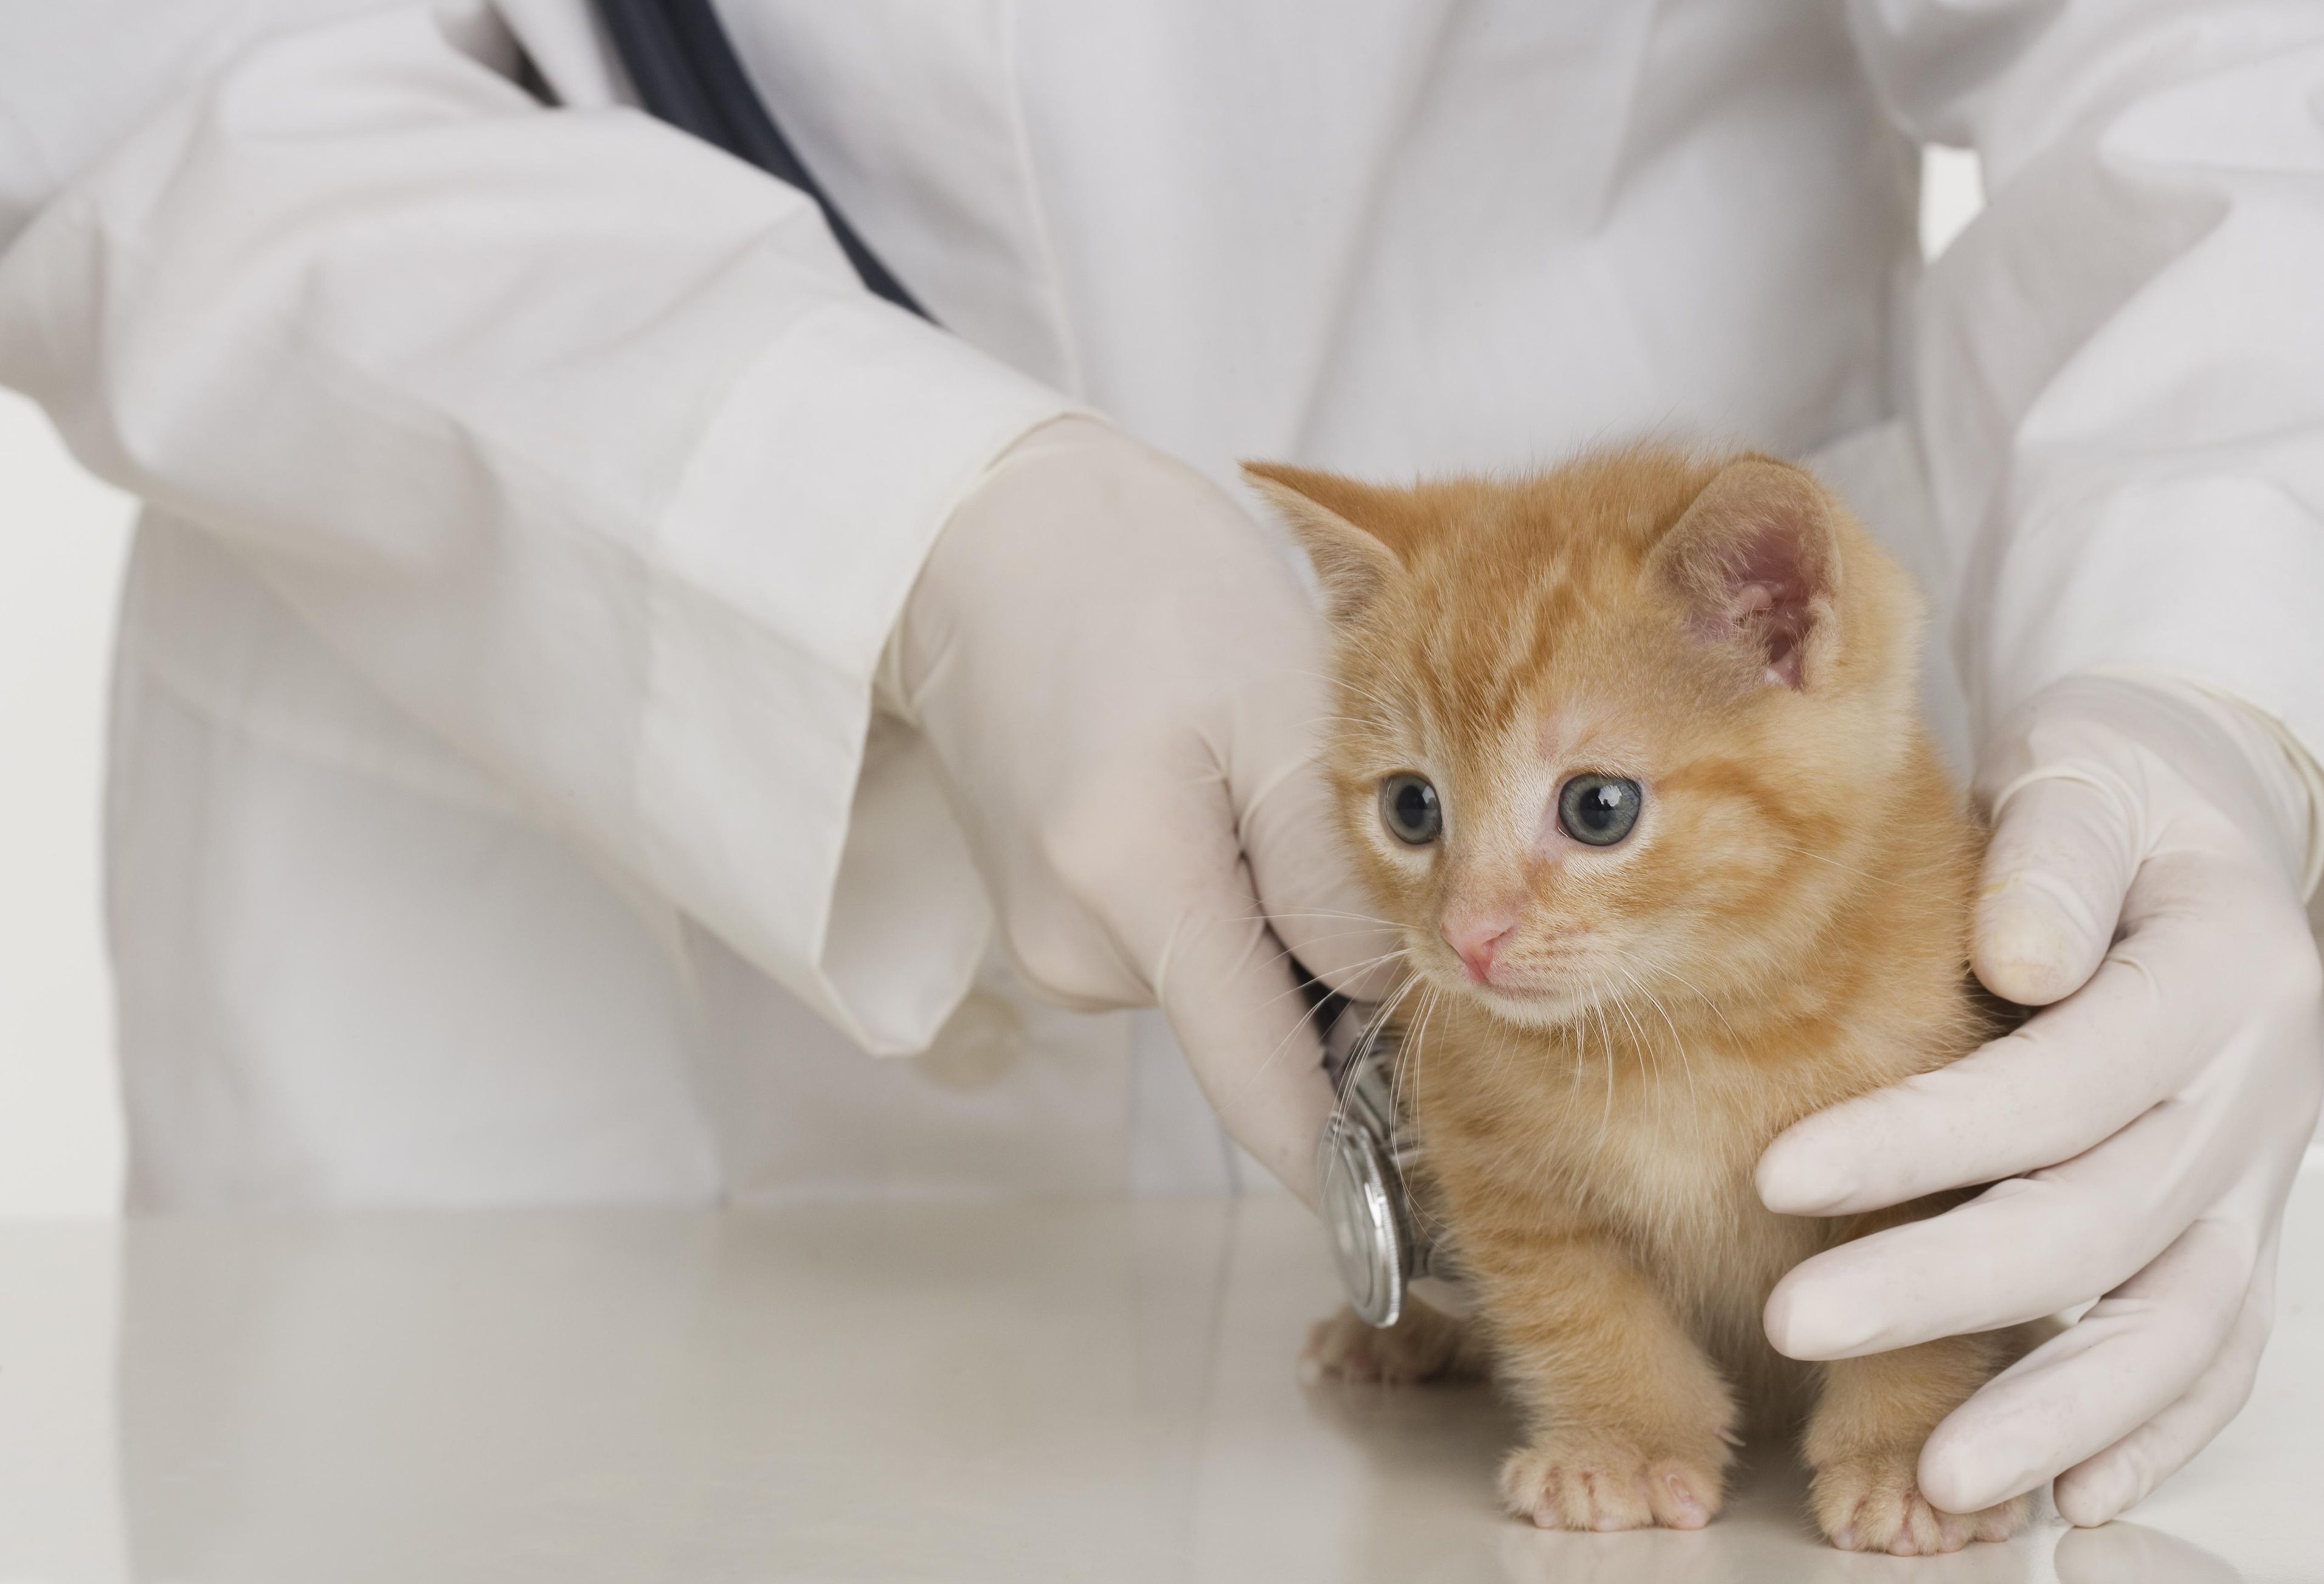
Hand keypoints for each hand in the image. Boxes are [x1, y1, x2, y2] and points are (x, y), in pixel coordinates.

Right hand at [886, 417, 1393, 1201]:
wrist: (986, 541)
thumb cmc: (1145, 585)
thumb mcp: (1280, 700)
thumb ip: (1333, 876)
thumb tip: (1388, 1009)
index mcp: (1133, 887)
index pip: (1269, 1099)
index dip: (1369, 1161)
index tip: (1447, 1174)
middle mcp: (1077, 951)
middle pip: (1264, 1035)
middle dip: (1346, 986)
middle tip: (1392, 851)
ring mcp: (1055, 946)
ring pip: (1230, 983)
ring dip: (1287, 924)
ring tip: (1269, 781)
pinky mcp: (1051, 923)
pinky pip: (1184, 944)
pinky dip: (1232, 895)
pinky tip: (1217, 793)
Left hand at [1756, 675, 2323, 1523]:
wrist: (2200, 824)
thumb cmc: (2115, 795)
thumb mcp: (2088, 775)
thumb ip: (2056, 858)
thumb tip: (2026, 960)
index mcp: (2224, 974)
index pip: (2062, 1080)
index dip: (1926, 1138)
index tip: (1778, 1170)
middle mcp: (2256, 1093)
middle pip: (2098, 1220)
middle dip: (1939, 1284)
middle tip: (1788, 1320)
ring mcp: (2254, 1178)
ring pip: (2172, 1324)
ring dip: (2053, 1409)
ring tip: (1937, 1476)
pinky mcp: (2234, 1229)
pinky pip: (2214, 1354)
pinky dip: (2148, 1431)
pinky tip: (2067, 1494)